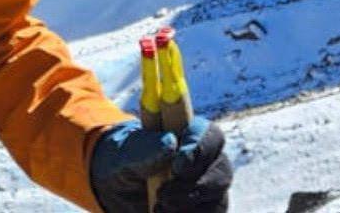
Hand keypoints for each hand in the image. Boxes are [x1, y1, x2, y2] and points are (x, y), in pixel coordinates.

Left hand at [89, 118, 232, 212]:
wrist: (117, 192)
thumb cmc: (122, 164)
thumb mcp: (123, 155)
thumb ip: (143, 147)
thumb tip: (170, 142)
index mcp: (186, 134)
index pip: (210, 134)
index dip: (200, 148)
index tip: (177, 166)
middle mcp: (204, 159)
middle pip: (222, 169)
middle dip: (193, 184)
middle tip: (163, 194)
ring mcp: (209, 185)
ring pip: (217, 196)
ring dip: (188, 203)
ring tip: (159, 205)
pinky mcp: (208, 207)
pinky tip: (166, 212)